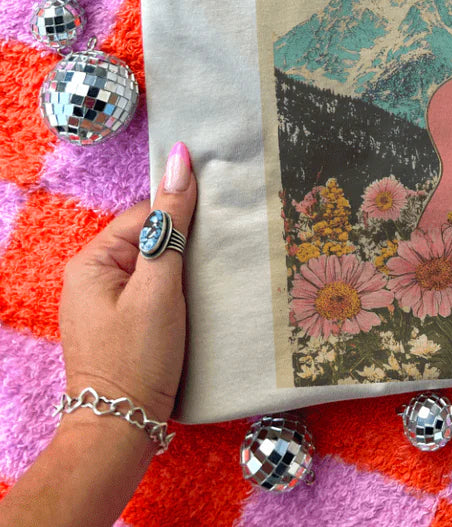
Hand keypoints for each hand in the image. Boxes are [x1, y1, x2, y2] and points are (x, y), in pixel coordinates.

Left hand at [59, 141, 197, 423]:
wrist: (120, 432)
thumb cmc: (137, 357)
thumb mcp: (159, 286)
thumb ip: (171, 224)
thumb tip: (181, 160)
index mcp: (92, 260)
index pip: (146, 214)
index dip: (183, 216)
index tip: (219, 222)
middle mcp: (92, 276)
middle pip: (150, 238)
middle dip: (184, 244)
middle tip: (220, 252)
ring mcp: (104, 303)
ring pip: (155, 265)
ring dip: (183, 269)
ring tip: (211, 278)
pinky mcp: (120, 325)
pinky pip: (152, 290)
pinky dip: (176, 291)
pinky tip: (197, 301)